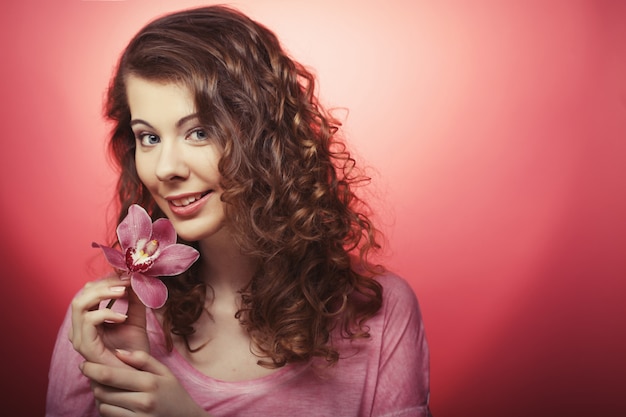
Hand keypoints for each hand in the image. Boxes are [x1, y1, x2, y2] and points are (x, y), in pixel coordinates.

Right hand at [69, 273, 149, 366]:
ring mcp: (80, 337)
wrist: (136, 376)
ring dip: (103, 293)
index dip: (107, 280)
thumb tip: (137, 279)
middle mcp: (80, 327)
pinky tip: (122, 317)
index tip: (127, 274)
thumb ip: (135, 301)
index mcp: (89, 320)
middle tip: (126, 280)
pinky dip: (106, 314)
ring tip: (124, 291)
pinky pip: (88, 322)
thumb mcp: (136, 320)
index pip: (90, 291)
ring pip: (80, 304)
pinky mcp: (86, 347)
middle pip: (82, 294)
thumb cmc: (134, 352)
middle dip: (105, 283)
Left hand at [81, 349, 208, 416]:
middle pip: (102, 390)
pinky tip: (115, 402)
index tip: (84, 364)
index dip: (91, 369)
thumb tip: (117, 352)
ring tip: (108, 389)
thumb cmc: (174, 394)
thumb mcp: (164, 372)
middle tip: (95, 375)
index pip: (110, 375)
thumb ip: (142, 359)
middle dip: (94, 382)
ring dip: (100, 396)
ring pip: (102, 405)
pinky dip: (106, 408)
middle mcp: (142, 401)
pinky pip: (109, 416)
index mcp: (149, 382)